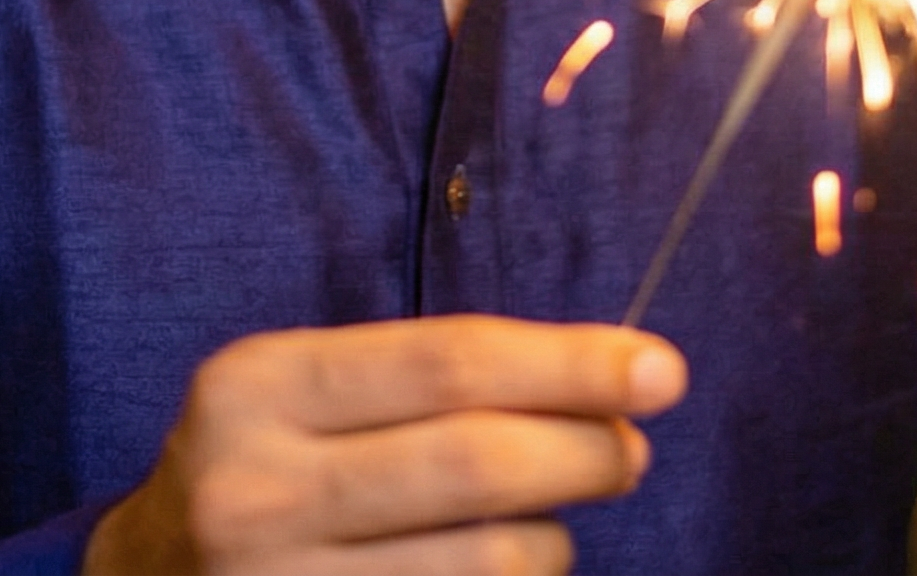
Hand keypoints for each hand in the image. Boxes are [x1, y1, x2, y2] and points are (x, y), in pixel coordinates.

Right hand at [82, 314, 687, 572]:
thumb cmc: (260, 467)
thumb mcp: (303, 393)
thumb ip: (429, 381)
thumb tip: (606, 385)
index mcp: (258, 387)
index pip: (447, 362)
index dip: (567, 362)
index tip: (660, 367)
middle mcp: (255, 494)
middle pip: (475, 465)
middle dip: (585, 450)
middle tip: (632, 449)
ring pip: (486, 566)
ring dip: (551, 541)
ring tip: (548, 523)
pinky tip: (504, 573)